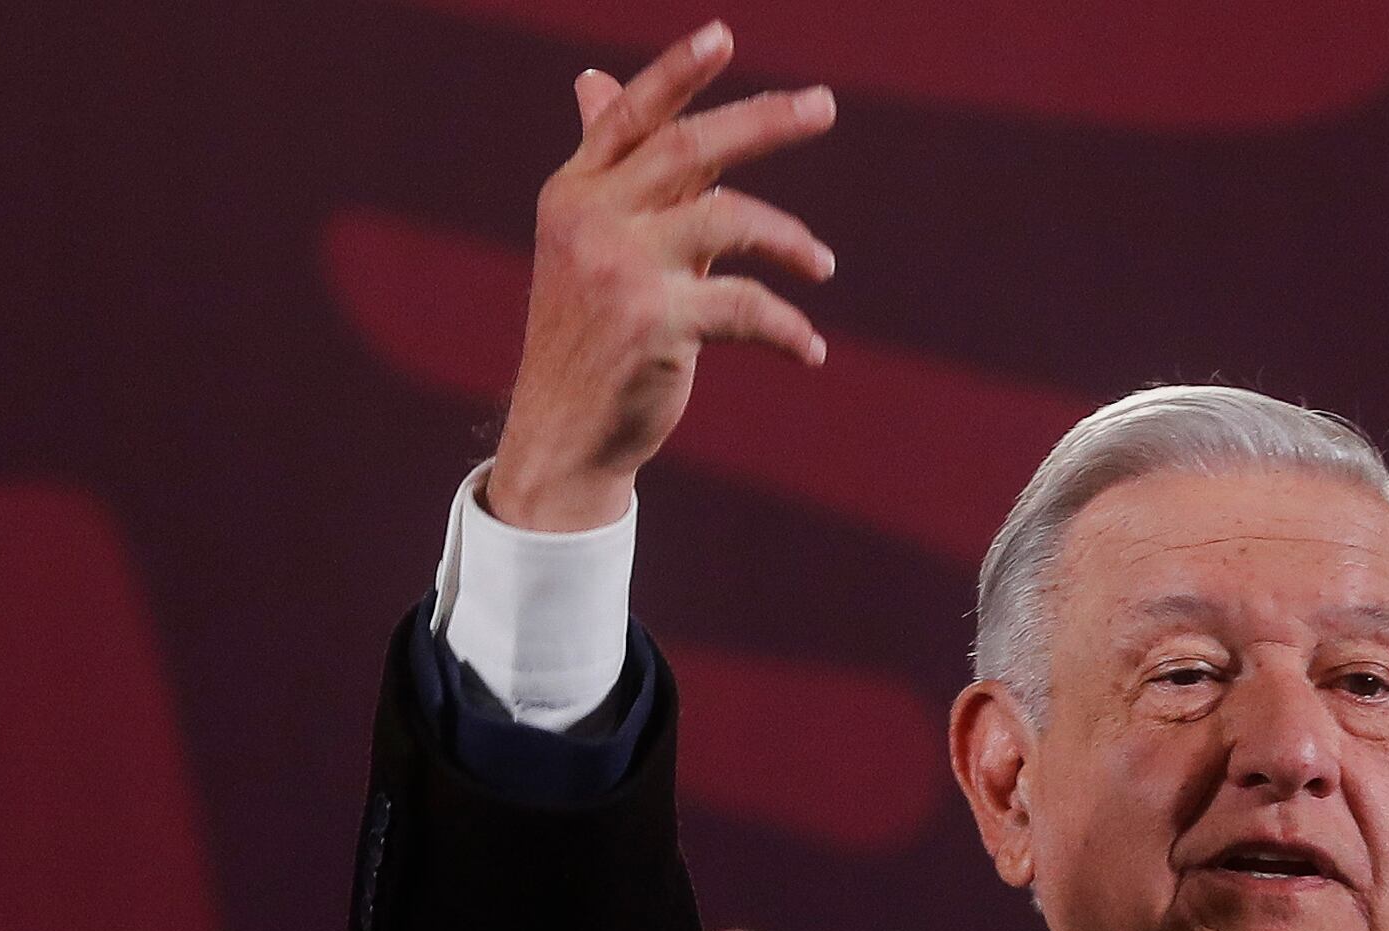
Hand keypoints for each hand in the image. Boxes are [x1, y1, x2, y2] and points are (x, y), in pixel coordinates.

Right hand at [487, 20, 836, 529]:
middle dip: (764, 121)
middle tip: (825, 104)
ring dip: (789, 240)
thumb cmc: (588, 334)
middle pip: (689, 148)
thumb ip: (614, 169)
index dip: (678, 72)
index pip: (631, 116)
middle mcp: (592, 220)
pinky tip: (810, 350)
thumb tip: (596, 79)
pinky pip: (748, 307)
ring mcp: (622, 270)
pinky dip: (789, 328)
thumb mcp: (587, 242)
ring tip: (821, 265)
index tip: (724, 34)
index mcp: (575, 192)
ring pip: (729, 220)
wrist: (563, 432)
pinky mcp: (655, 324)